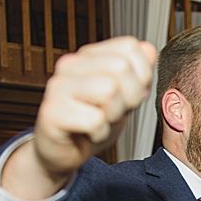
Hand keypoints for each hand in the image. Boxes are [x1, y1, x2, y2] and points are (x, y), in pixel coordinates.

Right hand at [5, 37, 157, 197]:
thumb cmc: (93, 123)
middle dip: (129, 98)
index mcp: (88, 56)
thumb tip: (149, 49)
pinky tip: (88, 133)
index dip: (141, 76)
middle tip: (113, 112)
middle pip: (121, 67)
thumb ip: (138, 73)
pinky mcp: (51, 112)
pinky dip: (100, 133)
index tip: (127, 95)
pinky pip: (95, 120)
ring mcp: (58, 87)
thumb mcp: (125, 97)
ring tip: (100, 121)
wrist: (65, 153)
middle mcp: (70, 65)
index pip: (129, 47)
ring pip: (109, 90)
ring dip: (113, 115)